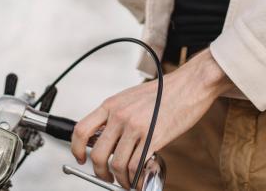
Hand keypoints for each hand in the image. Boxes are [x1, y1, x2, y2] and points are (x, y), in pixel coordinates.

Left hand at [71, 50, 232, 187]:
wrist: (189, 85)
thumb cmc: (165, 91)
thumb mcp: (131, 97)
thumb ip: (117, 115)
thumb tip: (109, 137)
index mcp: (112, 105)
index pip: (81, 129)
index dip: (76, 149)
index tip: (80, 158)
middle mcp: (120, 116)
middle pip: (98, 154)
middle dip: (100, 172)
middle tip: (106, 177)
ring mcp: (135, 127)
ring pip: (117, 164)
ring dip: (120, 179)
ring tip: (126, 181)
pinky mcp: (153, 138)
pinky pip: (136, 166)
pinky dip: (135, 178)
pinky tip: (138, 179)